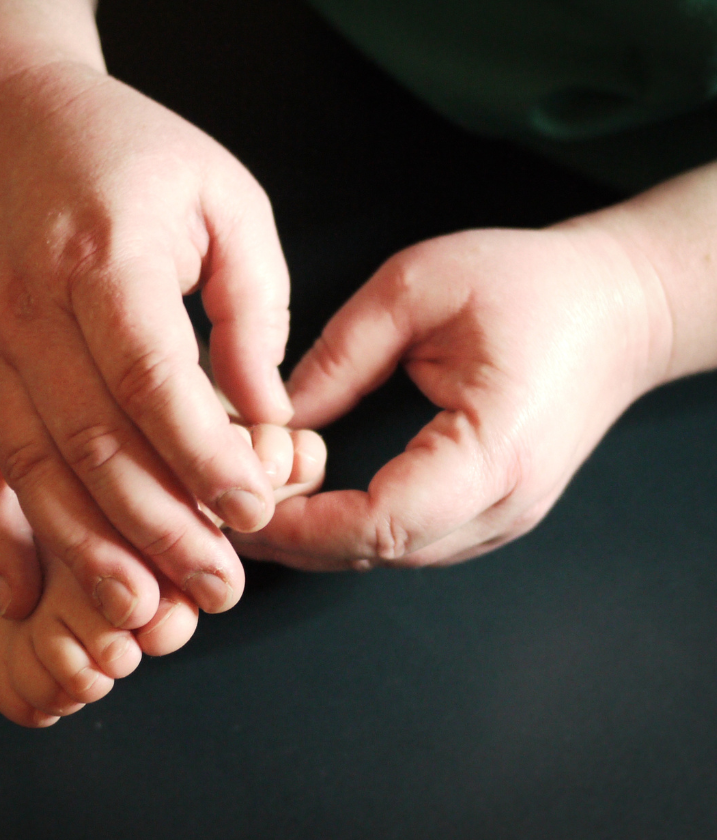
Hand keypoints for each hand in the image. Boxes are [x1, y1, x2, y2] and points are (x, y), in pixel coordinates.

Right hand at [0, 62, 293, 622]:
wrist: (1, 115)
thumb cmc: (131, 153)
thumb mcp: (223, 198)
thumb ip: (253, 306)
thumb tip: (267, 415)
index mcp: (104, 259)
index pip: (153, 381)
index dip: (205, 456)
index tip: (254, 509)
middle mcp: (32, 311)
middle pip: (92, 442)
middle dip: (160, 528)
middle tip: (220, 588)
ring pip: (33, 469)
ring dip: (86, 550)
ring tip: (140, 613)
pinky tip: (22, 597)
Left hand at [234, 222, 672, 568]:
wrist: (620, 308)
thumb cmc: (532, 286)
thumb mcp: (417, 289)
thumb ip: (339, 355)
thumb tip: (272, 414)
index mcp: (492, 452)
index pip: (380, 524)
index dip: (299, 525)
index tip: (239, 497)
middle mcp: (501, 504)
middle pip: (374, 553)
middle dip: (290, 536)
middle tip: (221, 496)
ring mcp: (500, 517)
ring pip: (385, 555)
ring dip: (314, 533)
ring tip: (253, 486)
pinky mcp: (489, 510)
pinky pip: (405, 537)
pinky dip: (347, 523)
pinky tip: (307, 486)